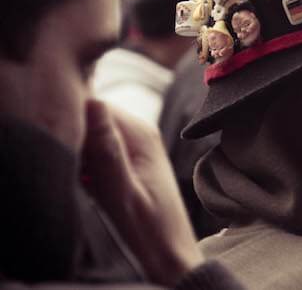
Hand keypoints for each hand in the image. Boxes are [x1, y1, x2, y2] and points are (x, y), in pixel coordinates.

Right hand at [81, 100, 202, 285]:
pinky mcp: (125, 161)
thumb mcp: (122, 195)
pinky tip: (90, 188)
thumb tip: (94, 104)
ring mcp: (132, 145)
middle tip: (82, 174)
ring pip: (89, 135)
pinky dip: (84, 167)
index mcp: (140, 134)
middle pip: (89, 117)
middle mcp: (138, 132)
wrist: (169, 256)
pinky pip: (93, 152)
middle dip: (75, 141)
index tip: (73, 157)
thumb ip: (108, 152)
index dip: (73, 125)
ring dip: (78, 156)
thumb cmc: (150, 232)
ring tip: (88, 183)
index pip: (92, 104)